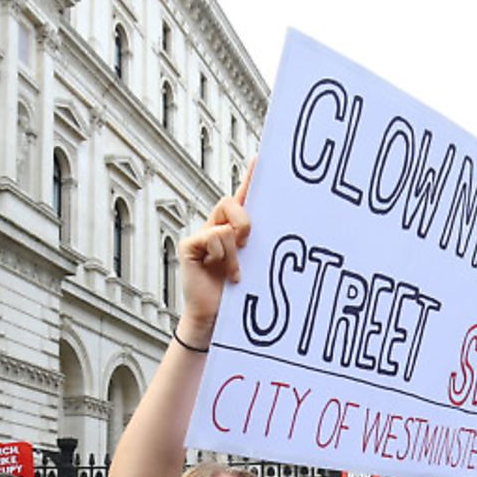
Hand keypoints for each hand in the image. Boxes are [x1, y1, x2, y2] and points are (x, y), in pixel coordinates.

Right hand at [176, 159, 254, 337]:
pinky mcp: (190, 246)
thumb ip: (263, 242)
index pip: (245, 195)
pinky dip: (224, 257)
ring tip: (236, 274)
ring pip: (226, 225)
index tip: (262, 157)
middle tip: (248, 244)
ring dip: (235, 253)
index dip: (251, 176)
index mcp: (237, 227)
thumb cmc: (240, 294)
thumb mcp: (258, 263)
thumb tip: (285, 226)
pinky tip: (227, 275)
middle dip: (245, 222)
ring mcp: (203, 235)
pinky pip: (212, 237)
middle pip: (233, 203)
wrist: (217, 319)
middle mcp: (219, 226)